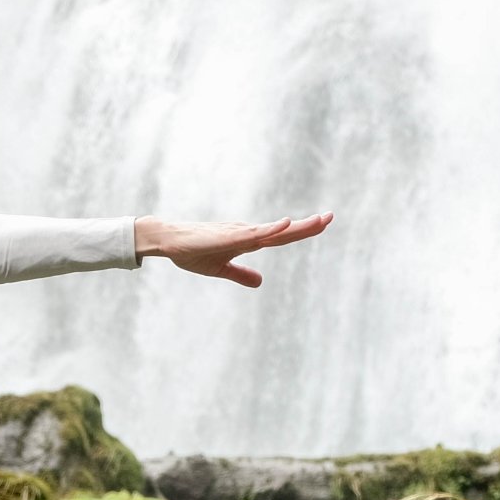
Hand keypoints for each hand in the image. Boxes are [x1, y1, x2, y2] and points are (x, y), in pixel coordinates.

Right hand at [135, 212, 331, 286]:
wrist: (168, 241)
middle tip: (331, 217)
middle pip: (284, 231)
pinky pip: (254, 233)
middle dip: (309, 226)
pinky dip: (271, 229)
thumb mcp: (220, 269)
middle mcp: (248, 233)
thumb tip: (260, 283)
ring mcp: (239, 233)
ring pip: (274, 230)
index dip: (303, 231)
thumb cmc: (191, 251)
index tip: (323, 222)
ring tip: (318, 221)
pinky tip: (285, 224)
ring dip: (297, 227)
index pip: (282, 237)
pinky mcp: (228, 236)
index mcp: (248, 241)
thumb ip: (240, 274)